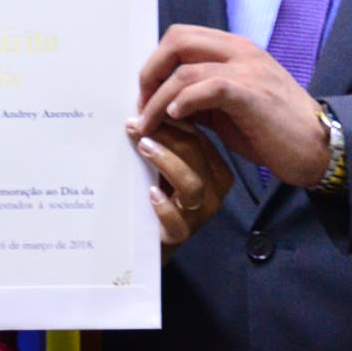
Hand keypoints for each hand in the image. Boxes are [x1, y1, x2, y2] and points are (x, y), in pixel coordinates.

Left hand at [130, 25, 331, 188]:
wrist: (317, 146)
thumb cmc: (274, 130)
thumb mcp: (230, 107)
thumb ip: (200, 98)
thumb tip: (164, 105)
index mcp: (235, 49)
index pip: (181, 37)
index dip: (155, 64)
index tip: (145, 97)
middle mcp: (240, 51)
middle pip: (176, 40)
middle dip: (149, 74)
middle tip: (140, 107)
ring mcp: (248, 70)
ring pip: (184, 70)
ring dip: (156, 100)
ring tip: (147, 125)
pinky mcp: (251, 94)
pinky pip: (207, 87)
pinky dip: (183, 102)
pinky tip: (174, 118)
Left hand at [136, 119, 232, 254]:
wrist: (144, 241)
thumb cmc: (155, 196)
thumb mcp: (163, 166)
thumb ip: (163, 142)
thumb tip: (143, 109)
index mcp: (214, 169)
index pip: (198, 138)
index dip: (172, 121)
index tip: (144, 110)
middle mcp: (214, 190)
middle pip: (197, 154)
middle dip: (166, 136)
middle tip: (136, 126)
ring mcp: (200, 214)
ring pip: (191, 184)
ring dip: (166, 162)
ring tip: (143, 148)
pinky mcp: (181, 235)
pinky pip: (177, 221)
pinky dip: (164, 206)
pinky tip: (150, 192)